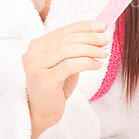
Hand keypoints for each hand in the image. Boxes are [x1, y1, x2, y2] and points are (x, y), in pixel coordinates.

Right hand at [22, 20, 109, 138]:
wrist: (41, 112)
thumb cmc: (54, 87)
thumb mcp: (64, 64)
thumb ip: (74, 49)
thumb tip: (97, 35)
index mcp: (37, 45)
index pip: (62, 30)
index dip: (83, 27)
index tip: (100, 26)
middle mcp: (33, 53)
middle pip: (65, 39)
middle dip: (89, 37)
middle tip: (105, 39)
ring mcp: (36, 66)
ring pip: (67, 50)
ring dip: (89, 49)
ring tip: (103, 52)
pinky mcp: (44, 79)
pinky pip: (69, 65)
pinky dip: (86, 62)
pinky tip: (97, 64)